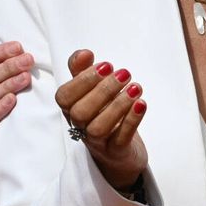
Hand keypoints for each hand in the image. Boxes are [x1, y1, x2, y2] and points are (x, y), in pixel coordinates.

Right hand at [54, 50, 147, 189]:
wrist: (120, 152)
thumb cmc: (102, 114)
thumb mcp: (91, 90)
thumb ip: (83, 70)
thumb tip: (84, 53)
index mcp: (71, 109)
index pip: (64, 97)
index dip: (83, 80)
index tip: (106, 65)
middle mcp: (80, 126)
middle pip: (80, 112)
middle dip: (103, 90)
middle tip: (124, 74)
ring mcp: (97, 142)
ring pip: (98, 128)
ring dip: (118, 105)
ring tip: (135, 88)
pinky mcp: (116, 152)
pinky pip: (120, 139)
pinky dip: (131, 120)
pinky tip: (141, 103)